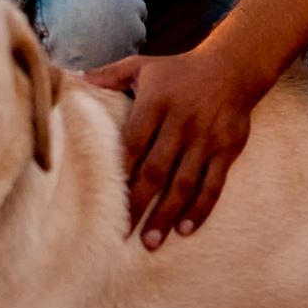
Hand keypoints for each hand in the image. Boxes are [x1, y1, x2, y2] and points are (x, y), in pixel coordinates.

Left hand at [85, 45, 269, 248]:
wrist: (233, 66)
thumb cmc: (179, 71)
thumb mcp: (143, 66)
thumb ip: (109, 75)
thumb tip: (73, 78)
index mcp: (157, 102)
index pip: (134, 143)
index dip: (121, 174)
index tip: (105, 202)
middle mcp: (183, 121)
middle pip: (157, 169)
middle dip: (139, 204)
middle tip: (122, 233)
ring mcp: (207, 137)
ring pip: (185, 182)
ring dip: (167, 214)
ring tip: (151, 241)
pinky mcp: (228, 148)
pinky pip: (214, 184)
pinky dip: (201, 208)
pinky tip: (186, 229)